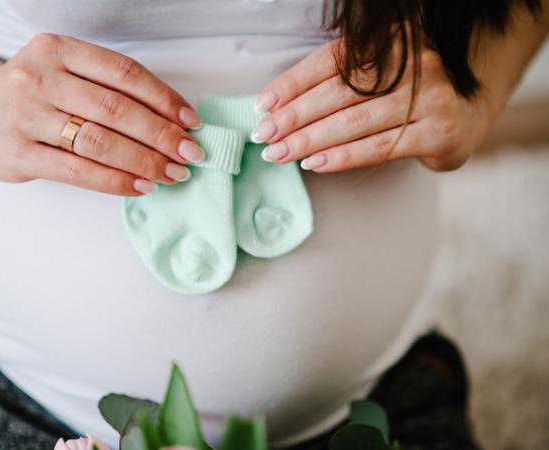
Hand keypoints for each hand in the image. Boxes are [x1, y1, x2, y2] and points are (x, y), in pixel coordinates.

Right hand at [0, 33, 203, 195]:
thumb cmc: (33, 93)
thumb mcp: (62, 71)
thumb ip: (105, 87)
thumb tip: (171, 120)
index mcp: (57, 49)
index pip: (124, 72)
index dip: (164, 98)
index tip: (190, 121)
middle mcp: (38, 77)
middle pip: (116, 109)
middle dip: (161, 135)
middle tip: (190, 153)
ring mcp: (25, 116)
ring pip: (100, 141)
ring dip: (144, 161)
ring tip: (172, 173)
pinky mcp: (18, 154)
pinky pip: (79, 171)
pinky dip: (116, 181)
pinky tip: (141, 186)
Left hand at [250, 37, 500, 172]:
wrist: (467, 115)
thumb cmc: (406, 97)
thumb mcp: (378, 77)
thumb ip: (339, 83)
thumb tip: (277, 107)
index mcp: (393, 40)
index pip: (332, 61)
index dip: (293, 83)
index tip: (264, 105)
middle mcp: (414, 62)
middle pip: (339, 93)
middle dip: (294, 117)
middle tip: (264, 135)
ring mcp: (430, 96)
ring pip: (354, 122)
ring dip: (309, 140)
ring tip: (279, 153)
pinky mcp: (439, 131)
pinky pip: (378, 147)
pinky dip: (342, 157)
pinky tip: (314, 164)